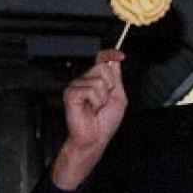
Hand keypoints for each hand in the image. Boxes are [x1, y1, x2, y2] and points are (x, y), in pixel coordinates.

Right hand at [53, 49, 127, 187]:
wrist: (95, 137)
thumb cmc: (105, 122)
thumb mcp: (119, 98)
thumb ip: (117, 79)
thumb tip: (115, 60)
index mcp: (97, 80)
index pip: (102, 59)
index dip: (110, 54)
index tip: (120, 55)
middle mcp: (86, 80)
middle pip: (103, 67)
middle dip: (110, 86)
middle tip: (104, 101)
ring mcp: (77, 85)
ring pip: (98, 80)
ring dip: (103, 98)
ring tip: (96, 107)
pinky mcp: (71, 93)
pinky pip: (90, 90)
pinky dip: (95, 101)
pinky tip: (90, 108)